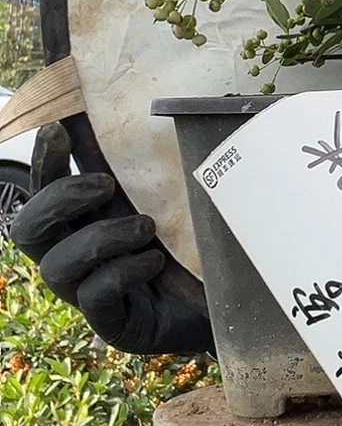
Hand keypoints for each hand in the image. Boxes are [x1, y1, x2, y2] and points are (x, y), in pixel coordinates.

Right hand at [10, 122, 213, 354]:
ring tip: (146, 226)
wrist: (230, 297)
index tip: (58, 129)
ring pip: (57, 266)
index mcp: (88, 218)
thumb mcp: (178, 195)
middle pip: (27, 230)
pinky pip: (95, 297)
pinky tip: (154, 260)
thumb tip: (183, 103)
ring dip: (100, 237)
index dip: (43, 160)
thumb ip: (163, 162)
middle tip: (105, 185)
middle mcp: (78, 254)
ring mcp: (89, 291)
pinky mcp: (113, 322)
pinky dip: (122, 272)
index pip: (45, 189)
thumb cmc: (197, 239)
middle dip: (58, 199)